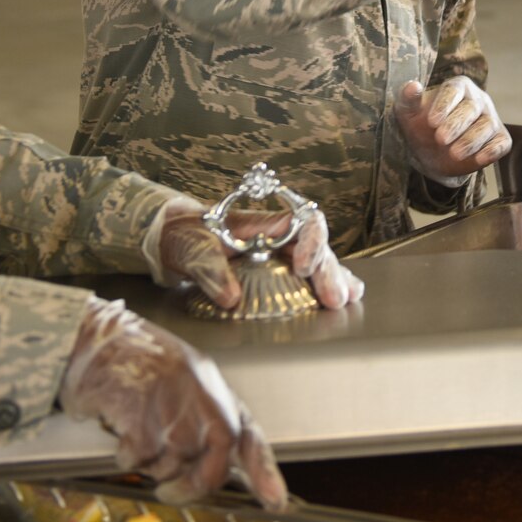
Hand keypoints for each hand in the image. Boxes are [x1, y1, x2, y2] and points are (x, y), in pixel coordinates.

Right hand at [59, 297, 286, 508]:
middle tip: (169, 492)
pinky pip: (138, 459)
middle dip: (190, 486)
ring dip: (150, 463)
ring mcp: (175, 411)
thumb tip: (215, 460)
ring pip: (171, 466)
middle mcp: (202, 400)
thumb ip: (202, 417)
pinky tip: (121, 426)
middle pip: (212, 465)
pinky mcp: (143, 422)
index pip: (249, 437)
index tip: (275, 501)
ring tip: (136, 429)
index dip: (264, 471)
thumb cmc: (138, 357)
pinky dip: (125, 453)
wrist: (101, 338)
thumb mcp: (184, 379)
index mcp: (215, 389)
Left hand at [149, 197, 363, 310]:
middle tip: (334, 300)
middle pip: (317, 247)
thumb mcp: (193, 249)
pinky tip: (345, 297)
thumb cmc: (185, 235)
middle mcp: (279, 238)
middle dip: (328, 272)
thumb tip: (230, 297)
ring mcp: (280, 256)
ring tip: (349, 298)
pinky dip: (326, 286)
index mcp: (265, 223)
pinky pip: (309, 278)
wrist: (173, 239)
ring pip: (318, 263)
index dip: (311, 241)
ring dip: (334, 279)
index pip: (304, 221)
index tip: (302, 266)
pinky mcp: (277, 274)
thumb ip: (211, 270)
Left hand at [394, 76, 510, 184]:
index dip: (444, 105)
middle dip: (456, 124)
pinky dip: (492, 150)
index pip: (454, 90)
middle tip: (440, 139)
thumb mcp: (409, 113)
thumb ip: (408, 98)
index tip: (431, 122)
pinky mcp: (500, 139)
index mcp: (458, 87)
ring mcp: (491, 119)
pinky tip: (478, 159)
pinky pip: (502, 143)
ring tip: (454, 154)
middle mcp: (478, 100)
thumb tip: (412, 86)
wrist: (433, 152)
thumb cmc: (422, 126)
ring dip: (471, 140)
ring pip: (488, 125)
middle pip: (472, 108)